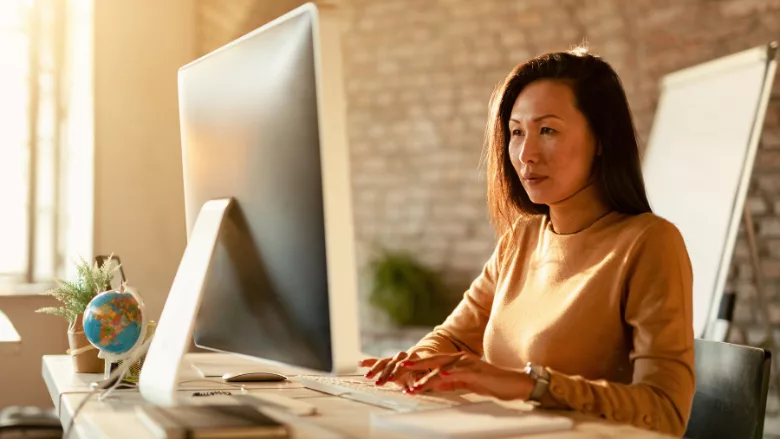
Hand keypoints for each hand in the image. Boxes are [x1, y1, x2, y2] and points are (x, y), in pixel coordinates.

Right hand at [359, 351, 427, 388]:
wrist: (419, 364)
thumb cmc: (422, 373)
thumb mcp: (423, 377)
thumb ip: (419, 381)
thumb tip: (418, 385)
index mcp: (412, 359)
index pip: (403, 365)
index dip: (397, 372)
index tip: (391, 379)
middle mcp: (402, 356)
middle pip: (392, 364)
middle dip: (385, 373)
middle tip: (379, 383)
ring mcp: (393, 358)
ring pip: (383, 362)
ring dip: (375, 369)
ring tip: (368, 377)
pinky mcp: (387, 361)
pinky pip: (377, 361)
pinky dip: (369, 362)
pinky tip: (360, 363)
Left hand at [399, 352, 534, 400]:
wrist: (513, 384)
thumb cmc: (490, 383)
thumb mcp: (464, 384)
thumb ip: (448, 382)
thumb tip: (432, 384)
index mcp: (456, 361)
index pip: (431, 361)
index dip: (415, 364)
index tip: (399, 369)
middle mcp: (459, 358)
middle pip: (432, 360)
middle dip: (414, 364)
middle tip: (397, 368)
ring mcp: (467, 363)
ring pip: (442, 368)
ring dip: (426, 377)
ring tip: (413, 384)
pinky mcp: (476, 370)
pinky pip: (459, 372)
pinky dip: (449, 374)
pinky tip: (439, 376)